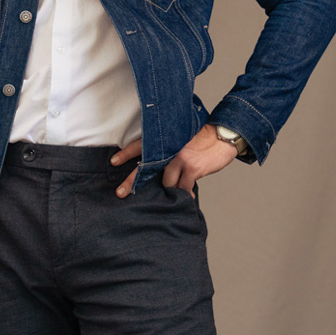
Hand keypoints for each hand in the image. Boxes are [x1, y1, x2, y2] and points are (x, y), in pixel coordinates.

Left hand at [110, 123, 236, 197]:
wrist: (222, 137)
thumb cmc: (201, 139)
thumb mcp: (181, 138)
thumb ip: (168, 149)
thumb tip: (156, 169)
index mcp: (165, 140)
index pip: (141, 145)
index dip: (126, 153)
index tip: (112, 162)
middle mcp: (169, 148)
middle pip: (145, 167)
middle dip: (132, 182)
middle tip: (120, 193)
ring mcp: (179, 158)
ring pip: (166, 183)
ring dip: (172, 188)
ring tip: (180, 187)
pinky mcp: (191, 169)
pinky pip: (182, 188)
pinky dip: (186, 194)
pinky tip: (189, 197)